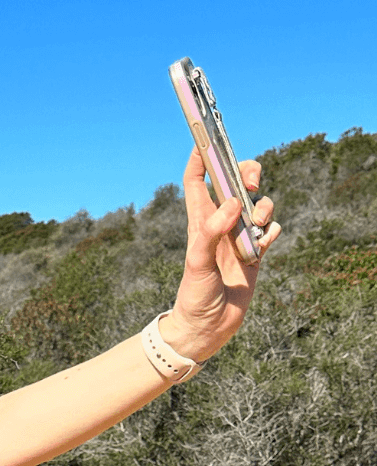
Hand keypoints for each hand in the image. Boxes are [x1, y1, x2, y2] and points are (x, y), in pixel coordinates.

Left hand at [163, 147, 281, 360]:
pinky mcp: (255, 252)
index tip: (206, 137)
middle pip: (235, 183)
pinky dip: (272, 231)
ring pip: (258, 202)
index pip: (197, 181)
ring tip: (256, 224)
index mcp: (198, 221)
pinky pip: (271, 229)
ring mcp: (238, 237)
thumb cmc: (193, 297)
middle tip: (251, 178)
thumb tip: (231, 204)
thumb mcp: (196, 264)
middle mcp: (219, 224)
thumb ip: (211, 233)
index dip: (201, 157)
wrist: (206, 328)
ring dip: (263, 205)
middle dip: (246, 172)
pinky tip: (263, 245)